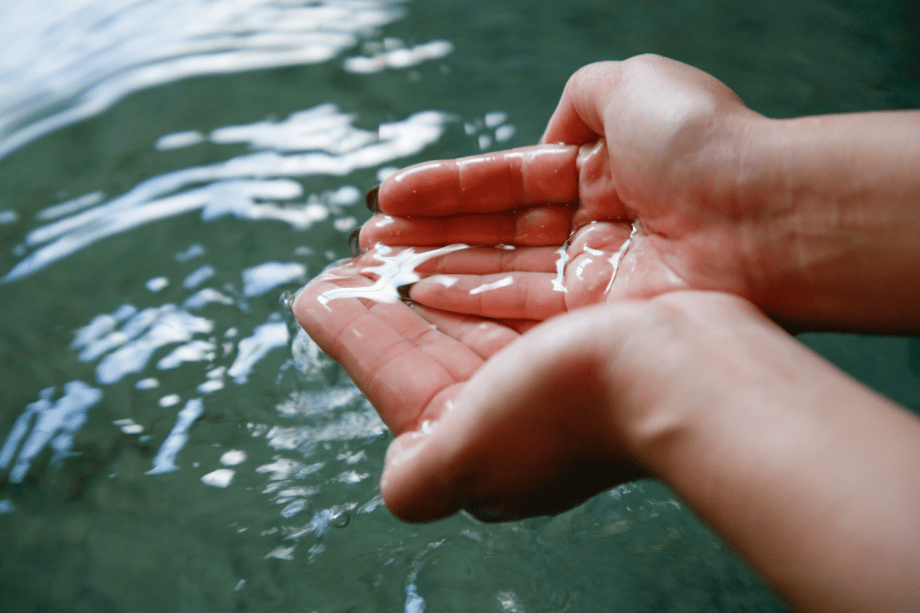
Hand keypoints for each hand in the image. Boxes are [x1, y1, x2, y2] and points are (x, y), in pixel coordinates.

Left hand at [292, 257, 688, 520]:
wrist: (684, 375)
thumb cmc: (567, 408)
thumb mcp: (468, 453)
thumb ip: (421, 477)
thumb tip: (398, 487)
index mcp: (474, 448)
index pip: (393, 379)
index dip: (352, 334)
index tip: (315, 292)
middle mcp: (510, 418)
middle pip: (426, 348)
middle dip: (383, 304)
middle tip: (348, 259)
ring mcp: (548, 378)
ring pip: (465, 317)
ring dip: (422, 280)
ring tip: (386, 242)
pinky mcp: (581, 340)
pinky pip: (508, 298)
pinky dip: (473, 274)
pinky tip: (452, 248)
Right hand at [357, 55, 768, 320]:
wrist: (761, 216)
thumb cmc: (700, 142)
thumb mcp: (633, 85)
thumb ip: (582, 97)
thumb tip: (552, 134)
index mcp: (602, 168)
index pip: (507, 181)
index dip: (448, 187)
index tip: (389, 193)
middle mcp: (595, 224)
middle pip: (496, 229)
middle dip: (430, 232)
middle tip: (369, 239)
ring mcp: (596, 274)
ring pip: (500, 269)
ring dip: (438, 267)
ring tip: (378, 267)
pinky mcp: (600, 318)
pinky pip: (521, 305)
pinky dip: (471, 299)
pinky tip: (422, 292)